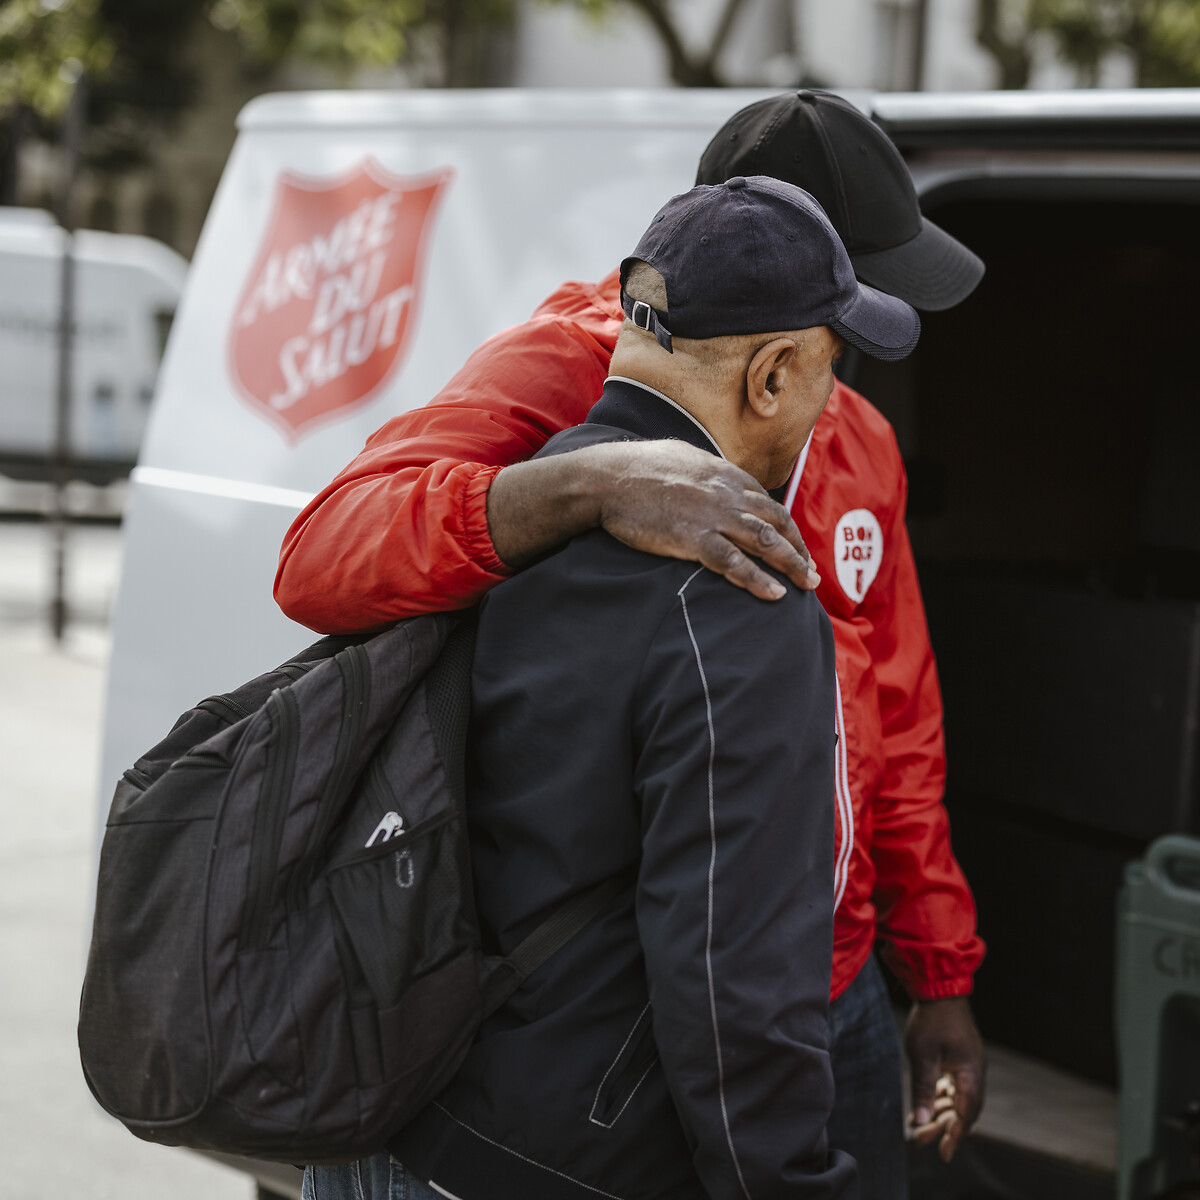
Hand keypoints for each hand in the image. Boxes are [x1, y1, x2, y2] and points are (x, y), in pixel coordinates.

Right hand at [489, 440, 818, 600]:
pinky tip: (775, 594)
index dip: (785, 527)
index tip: (794, 544)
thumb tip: (712, 474)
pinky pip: (734, 563)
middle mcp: (727, 493)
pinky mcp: (694, 538)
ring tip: (807, 585)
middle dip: (798, 548)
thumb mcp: (683, 457)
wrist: (610, 477)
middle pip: (776, 522)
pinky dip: (758, 580)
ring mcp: (713, 516)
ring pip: (764, 542)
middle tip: (812, 572)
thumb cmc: (638, 467)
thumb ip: (705, 471)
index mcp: (725, 473)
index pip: (767, 502)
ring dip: (791, 565)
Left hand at [905, 996, 985, 1161]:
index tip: (944, 1154)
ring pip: (956, 1099)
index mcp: (970, 1074)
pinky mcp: (959, 1058)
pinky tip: (922, 1106)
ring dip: (938, 1113)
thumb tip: (921, 1122)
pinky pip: (951, 1086)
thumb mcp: (922, 1056)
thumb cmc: (930, 1020)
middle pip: (961, 1110)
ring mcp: (968, 1065)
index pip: (966, 1114)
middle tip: (919, 1140)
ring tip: (917, 1127)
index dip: (954, 1135)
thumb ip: (923, 1090)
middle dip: (941, 1126)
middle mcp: (974, 1072)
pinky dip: (938, 1097)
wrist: (939, 988)